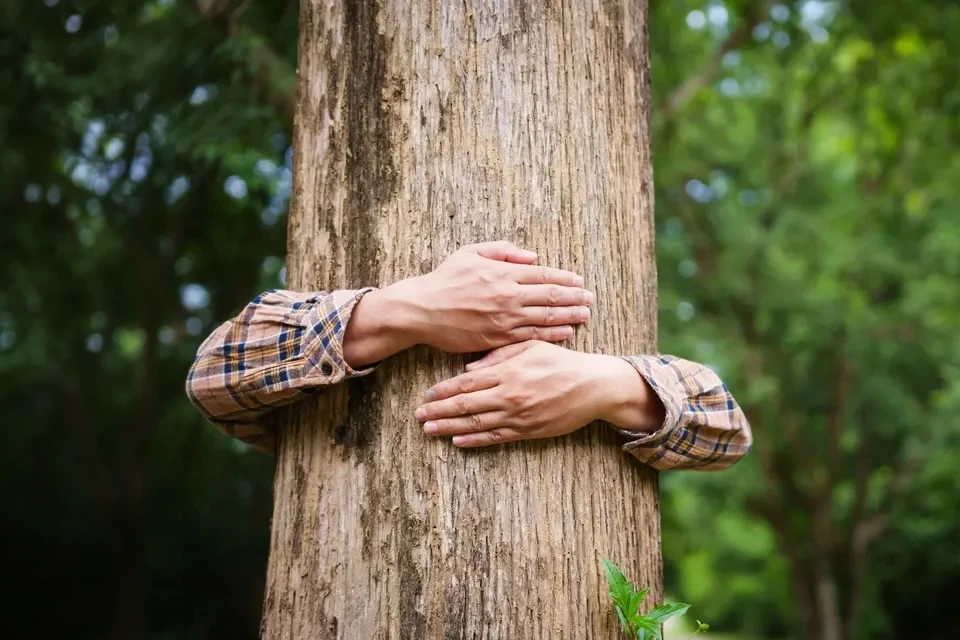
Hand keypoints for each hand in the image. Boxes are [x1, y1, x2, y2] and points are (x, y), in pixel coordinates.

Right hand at [389, 241, 591, 351]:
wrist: (421, 310)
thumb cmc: (444, 279)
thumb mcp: (471, 253)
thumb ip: (503, 251)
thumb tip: (532, 256)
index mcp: (503, 272)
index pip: (543, 274)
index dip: (565, 278)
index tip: (579, 281)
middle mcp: (508, 295)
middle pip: (550, 296)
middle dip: (574, 297)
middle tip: (591, 299)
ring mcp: (504, 319)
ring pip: (545, 317)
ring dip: (569, 316)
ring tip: (585, 315)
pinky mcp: (497, 338)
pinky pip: (530, 337)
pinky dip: (551, 335)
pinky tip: (566, 333)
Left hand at [415, 341, 664, 447]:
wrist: (594, 386)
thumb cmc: (562, 361)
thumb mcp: (530, 347)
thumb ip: (499, 355)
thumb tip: (469, 368)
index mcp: (508, 371)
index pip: (467, 383)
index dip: (444, 390)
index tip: (427, 395)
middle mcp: (509, 395)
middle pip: (465, 405)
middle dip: (439, 411)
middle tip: (419, 416)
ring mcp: (518, 416)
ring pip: (476, 424)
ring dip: (450, 428)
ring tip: (430, 430)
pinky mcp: (528, 431)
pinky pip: (496, 438)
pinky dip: (475, 440)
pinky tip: (458, 441)